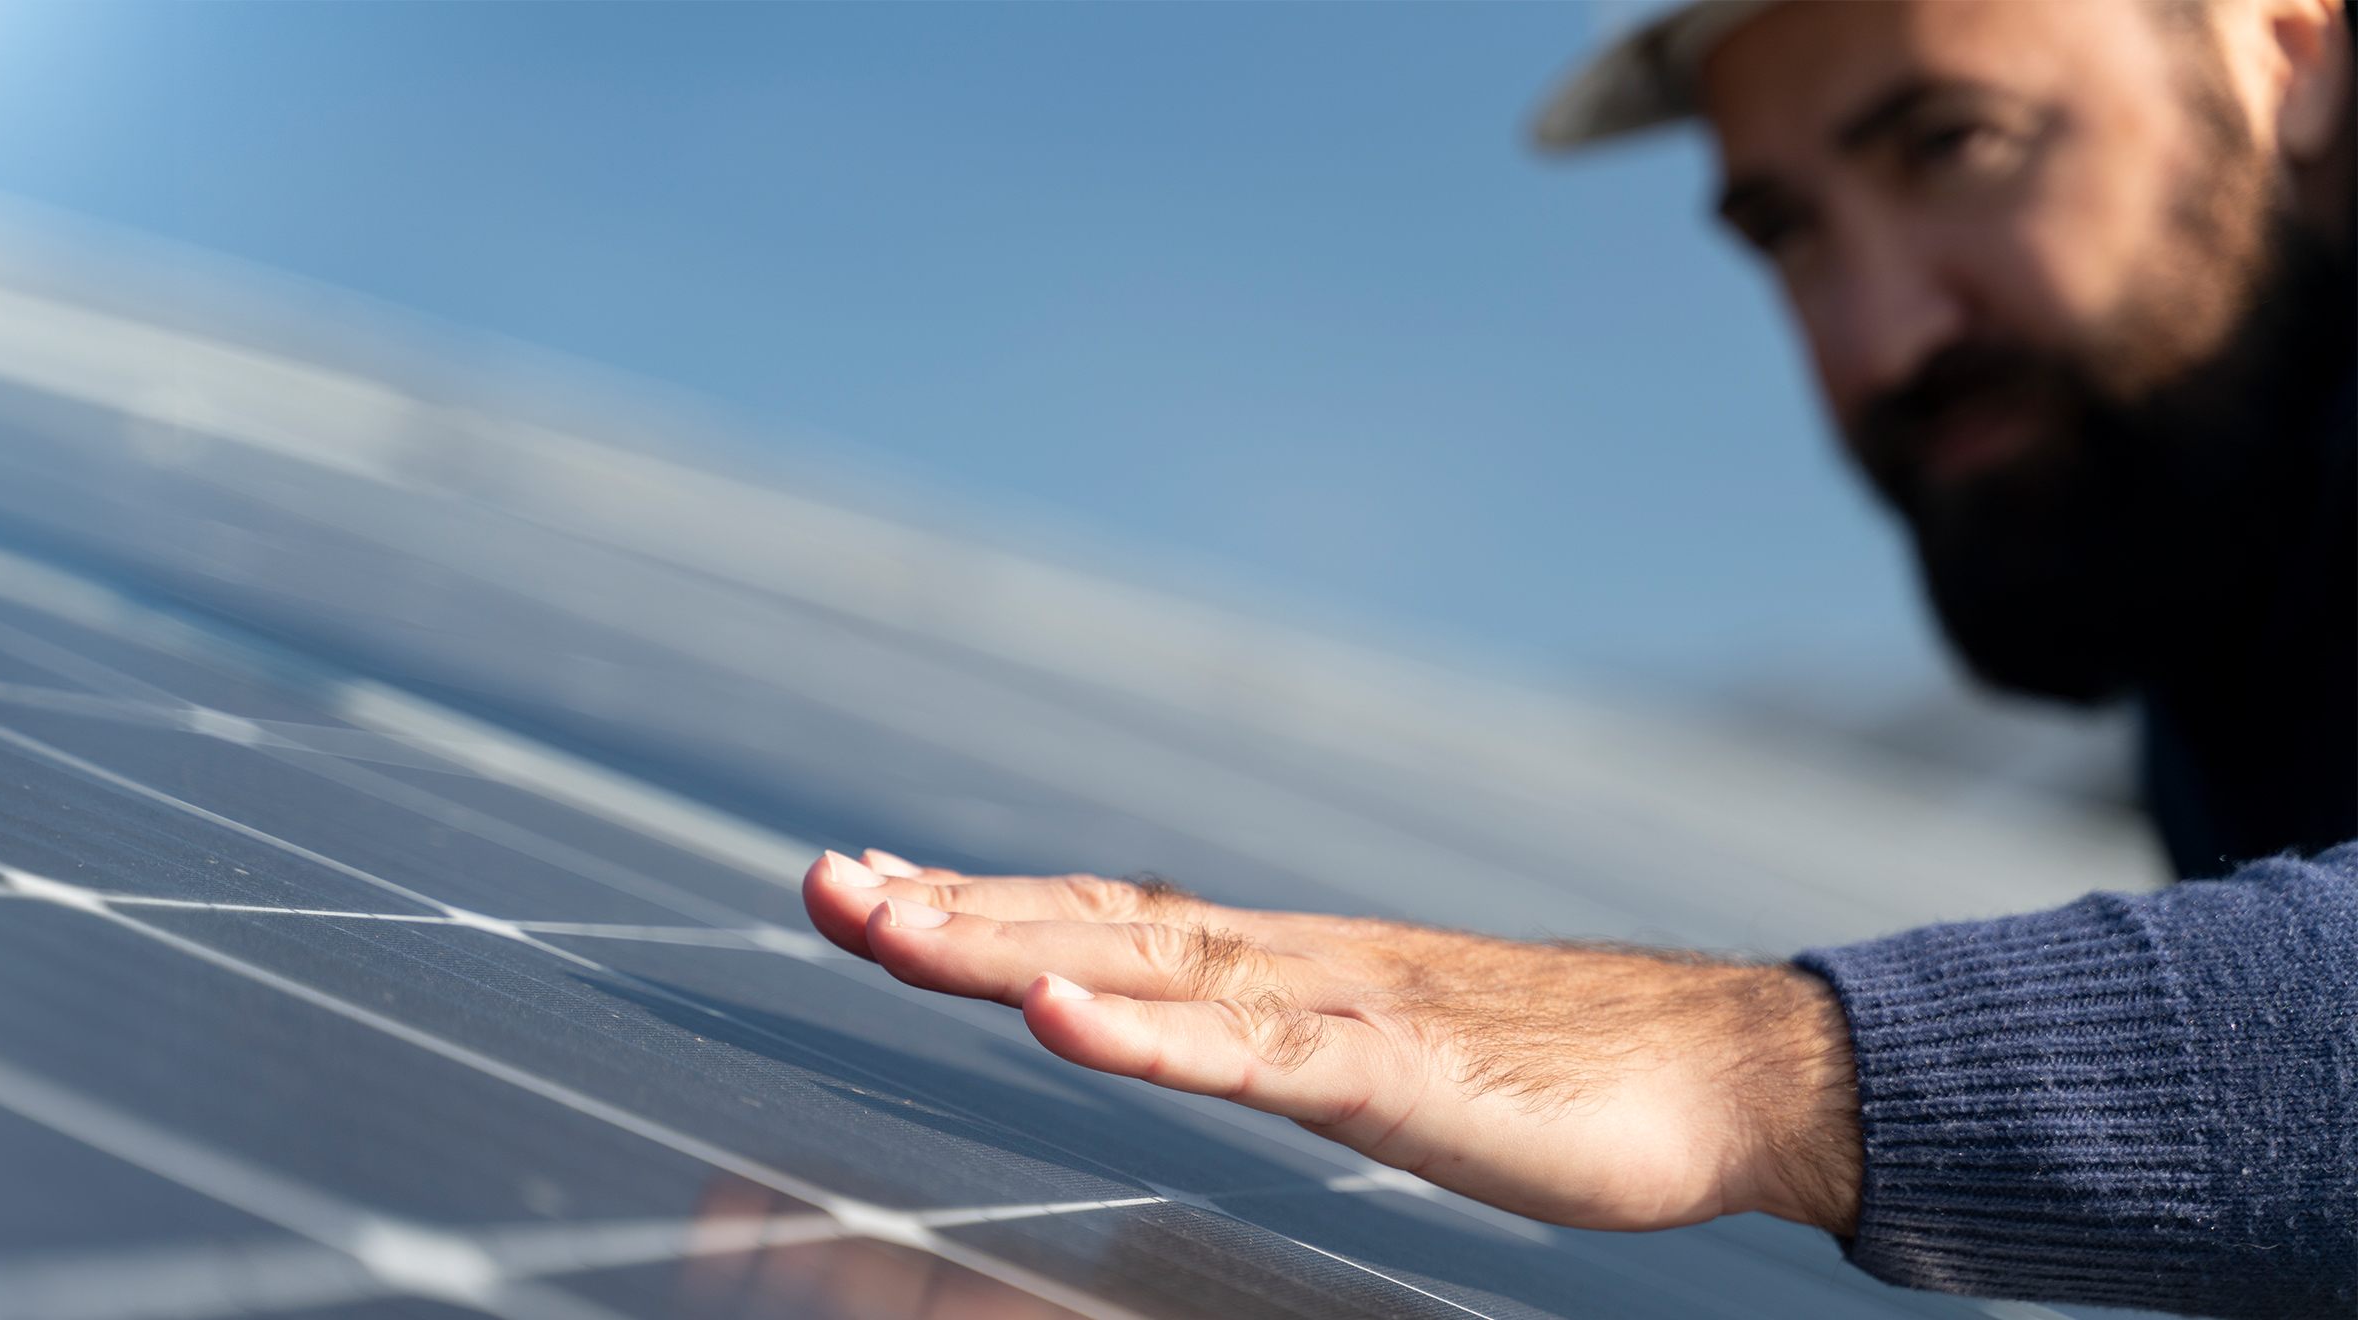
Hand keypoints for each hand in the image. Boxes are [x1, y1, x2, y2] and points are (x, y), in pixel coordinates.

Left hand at [805, 850, 1861, 1234]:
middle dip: (945, 910)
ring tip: (886, 930)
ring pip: (1144, 969)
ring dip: (1006, 948)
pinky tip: (1060, 1022)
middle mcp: (1289, 963)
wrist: (1733, 1070)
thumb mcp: (1376, 1048)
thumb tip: (1176, 1021)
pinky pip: (1252, 1053)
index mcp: (1278, 964)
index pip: (1098, 916)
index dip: (977, 902)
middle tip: (819, 887)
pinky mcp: (1395, 1072)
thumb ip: (1276, 1033)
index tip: (861, 886)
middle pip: (1089, 923)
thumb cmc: (1562, 1072)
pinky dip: (1148, 1034)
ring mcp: (1338, 1008)